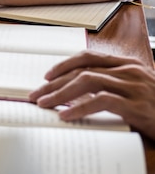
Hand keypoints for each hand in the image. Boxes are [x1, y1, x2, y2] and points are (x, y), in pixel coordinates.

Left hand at [29, 50, 154, 139]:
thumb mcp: (133, 94)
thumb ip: (109, 89)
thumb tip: (73, 95)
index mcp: (128, 65)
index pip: (89, 57)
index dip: (64, 65)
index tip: (46, 77)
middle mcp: (130, 71)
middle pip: (82, 70)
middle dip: (55, 83)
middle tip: (35, 96)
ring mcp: (134, 86)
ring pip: (87, 82)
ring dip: (60, 94)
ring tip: (44, 105)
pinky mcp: (137, 105)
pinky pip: (101, 101)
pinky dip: (79, 107)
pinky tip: (65, 116)